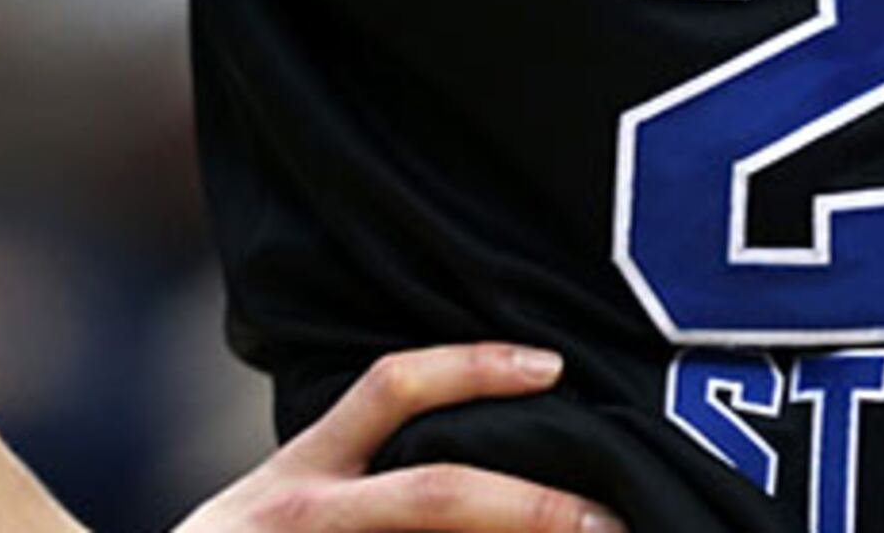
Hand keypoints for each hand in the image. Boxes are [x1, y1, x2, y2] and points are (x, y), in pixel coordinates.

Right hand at [172, 343, 621, 532]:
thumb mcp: (273, 508)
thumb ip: (351, 473)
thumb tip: (473, 452)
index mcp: (297, 480)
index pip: (392, 390)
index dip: (474, 367)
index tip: (554, 366)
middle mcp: (306, 516)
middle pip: (437, 496)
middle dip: (533, 507)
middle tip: (610, 518)